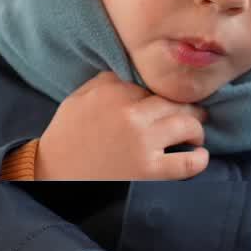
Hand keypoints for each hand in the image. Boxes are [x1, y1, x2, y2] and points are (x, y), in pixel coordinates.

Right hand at [34, 71, 208, 179]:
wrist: (51, 176)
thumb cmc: (65, 138)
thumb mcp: (77, 99)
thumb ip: (105, 83)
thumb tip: (134, 74)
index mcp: (112, 91)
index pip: (153, 83)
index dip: (162, 94)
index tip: (167, 101)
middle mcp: (129, 112)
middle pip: (175, 100)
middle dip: (187, 108)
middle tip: (193, 115)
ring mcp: (141, 141)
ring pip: (188, 123)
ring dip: (196, 129)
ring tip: (194, 136)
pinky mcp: (149, 170)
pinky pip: (188, 161)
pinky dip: (199, 159)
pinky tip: (198, 156)